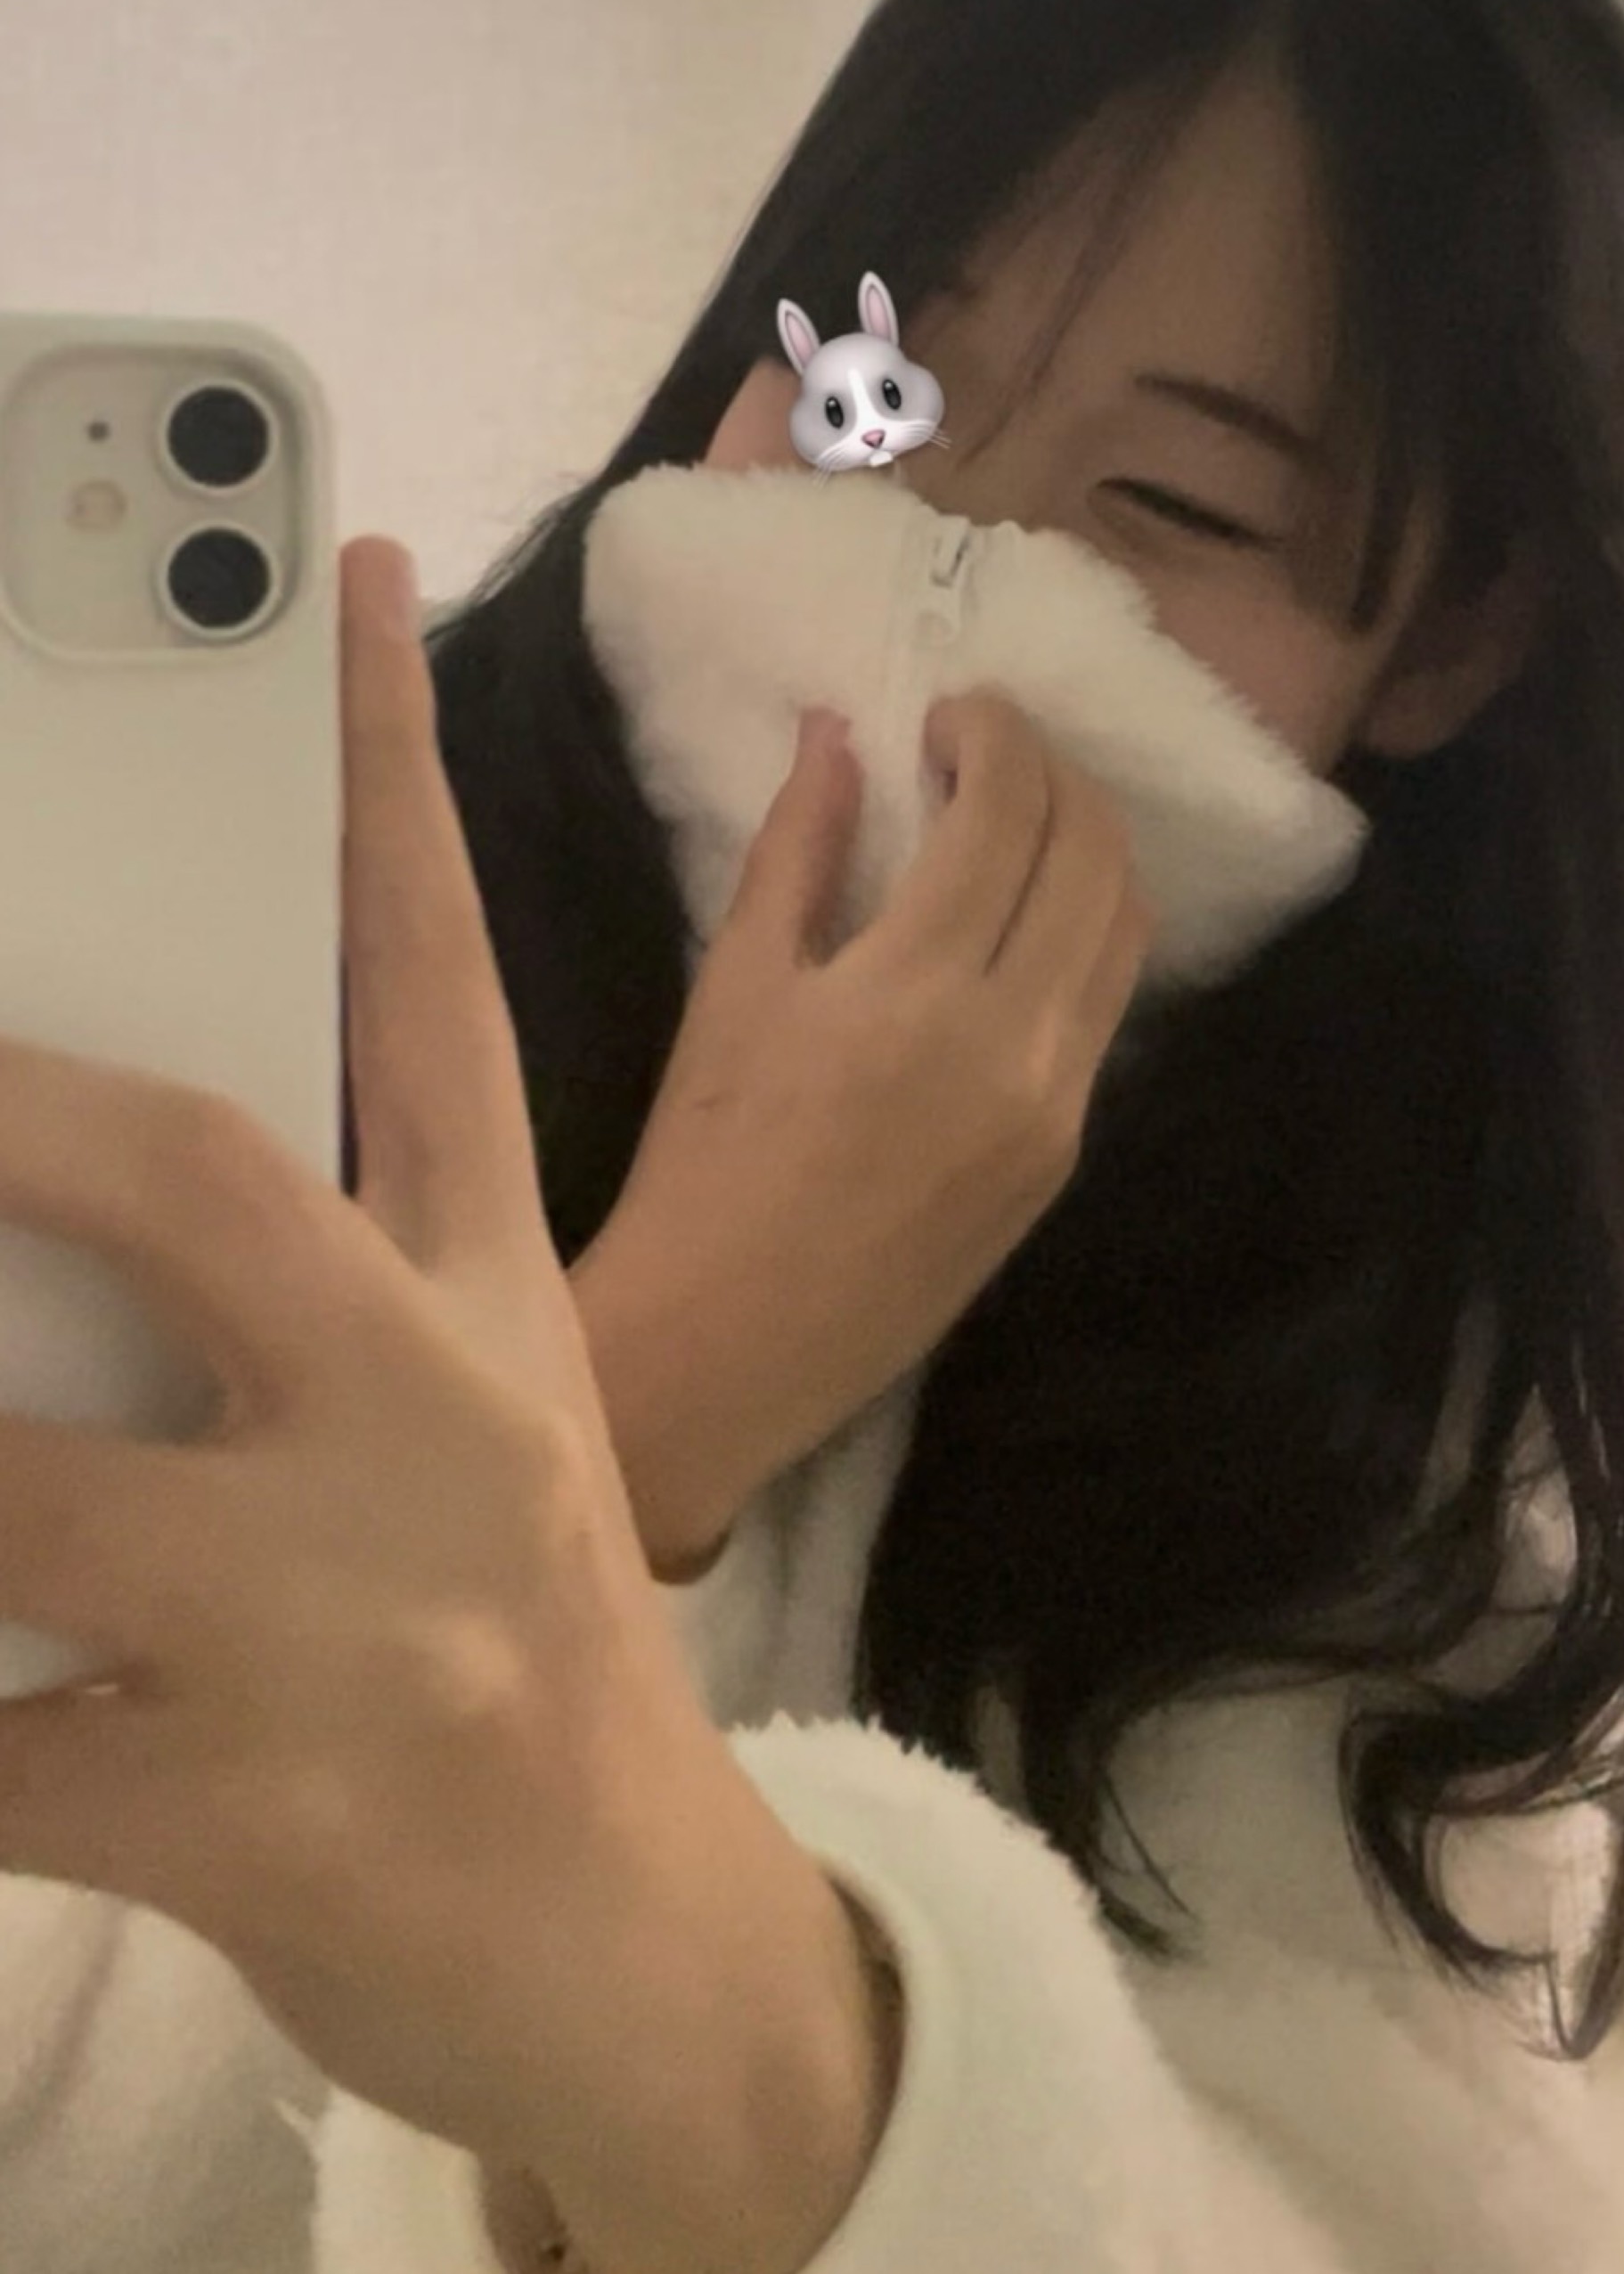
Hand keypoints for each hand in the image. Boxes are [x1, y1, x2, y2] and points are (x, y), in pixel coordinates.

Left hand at [0, 543, 847, 2200]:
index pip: (443, 986)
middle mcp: (436, 1421)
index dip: (385, 777)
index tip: (338, 586)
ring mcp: (353, 1626)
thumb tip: (55, 1132)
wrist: (644, 1954)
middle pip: (207, 1180)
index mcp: (490, 1297)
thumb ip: (319, 1276)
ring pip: (23, 1494)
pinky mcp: (256, 1817)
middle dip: (5, 1104)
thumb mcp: (466, 1417)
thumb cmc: (506, 1630)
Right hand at [574, 684, 1152, 1555]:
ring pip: (1125, 927)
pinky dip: (1082, 933)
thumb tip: (836, 732)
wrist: (726, 1343)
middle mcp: (1015, 1041)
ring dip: (1087, 846)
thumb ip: (798, 847)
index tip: (946, 715)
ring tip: (1015, 823)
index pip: (1009, 808)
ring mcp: (1056, 1106)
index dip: (992, 732)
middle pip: (1094, 851)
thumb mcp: (737, 985)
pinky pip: (1104, 1008)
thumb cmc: (703, 1159)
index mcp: (918, 987)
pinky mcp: (1065, 1157)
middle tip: (985, 753)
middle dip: (1051, 771)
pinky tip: (1019, 922)